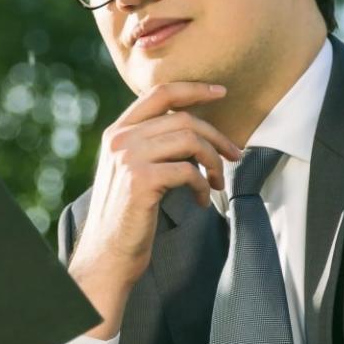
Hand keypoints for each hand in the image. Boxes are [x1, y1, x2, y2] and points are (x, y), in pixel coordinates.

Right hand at [70, 81, 241, 334]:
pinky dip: (204, 186)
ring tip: (217, 183)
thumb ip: (151, 145)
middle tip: (235, 155)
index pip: (159, 93)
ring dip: (213, 163)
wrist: (108, 254)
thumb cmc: (127, 216)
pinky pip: (189, 171)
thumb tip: (195, 131)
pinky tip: (202, 201)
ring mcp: (128, 158)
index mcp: (117, 132)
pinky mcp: (141, 181)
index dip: (194, 89)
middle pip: (183, 119)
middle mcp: (120, 140)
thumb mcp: (132, 170)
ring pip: (190, 141)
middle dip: (217, 136)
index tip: (220, 93)